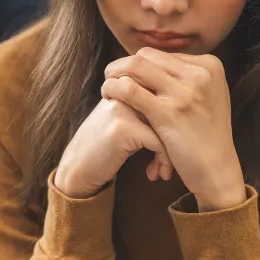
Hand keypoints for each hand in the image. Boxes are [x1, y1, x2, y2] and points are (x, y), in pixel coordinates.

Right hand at [54, 96, 173, 198]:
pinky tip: (154, 175)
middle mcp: (124, 90)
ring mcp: (123, 107)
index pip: (164, 91)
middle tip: (175, 157)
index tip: (174, 141)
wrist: (77, 170)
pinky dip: (162, 161)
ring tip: (165, 169)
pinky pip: (159, 142)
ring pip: (168, 124)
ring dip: (170, 152)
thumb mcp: (124, 121)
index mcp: (125, 84)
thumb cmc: (104, 148)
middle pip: (169, 106)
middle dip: (176, 135)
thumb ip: (146, 108)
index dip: (175, 118)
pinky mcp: (123, 128)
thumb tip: (182, 108)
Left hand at [102, 48, 245, 210]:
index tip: (126, 77)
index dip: (139, 65)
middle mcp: (200, 74)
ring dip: (114, 74)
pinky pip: (130, 90)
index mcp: (210, 66)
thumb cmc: (206, 137)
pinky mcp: (169, 113)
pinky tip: (108, 97)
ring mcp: (185, 93)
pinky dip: (114, 89)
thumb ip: (186, 79)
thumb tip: (153, 64)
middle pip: (147, 56)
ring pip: (135, 67)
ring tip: (106, 88)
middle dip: (123, 65)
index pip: (161, 55)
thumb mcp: (207, 98)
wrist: (216, 169)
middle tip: (110, 77)